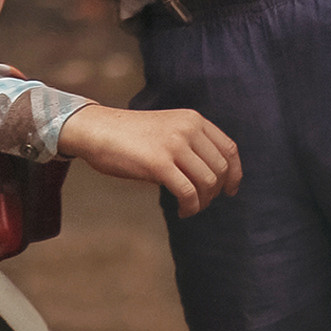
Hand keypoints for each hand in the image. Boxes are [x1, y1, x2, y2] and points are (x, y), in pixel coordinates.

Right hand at [59, 103, 241, 217]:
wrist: (95, 129)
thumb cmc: (128, 134)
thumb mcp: (167, 127)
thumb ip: (190, 142)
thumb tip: (214, 176)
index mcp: (192, 119)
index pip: (229, 149)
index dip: (235, 174)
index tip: (230, 190)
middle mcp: (187, 129)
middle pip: (221, 169)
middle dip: (215, 192)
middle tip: (201, 202)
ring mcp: (174, 145)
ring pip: (208, 182)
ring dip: (202, 202)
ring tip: (189, 207)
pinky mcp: (159, 163)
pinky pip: (188, 192)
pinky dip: (190, 207)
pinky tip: (182, 211)